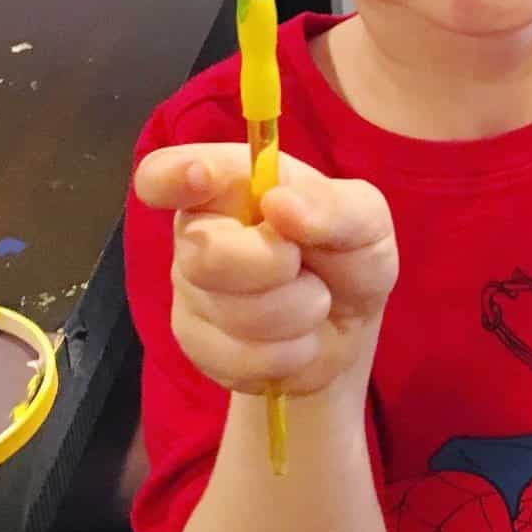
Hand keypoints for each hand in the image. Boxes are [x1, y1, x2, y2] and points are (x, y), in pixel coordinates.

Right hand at [133, 144, 397, 399]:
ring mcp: (191, 290)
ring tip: (311, 300)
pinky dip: (287, 353)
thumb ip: (335, 205)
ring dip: (296, 313)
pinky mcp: (197, 344)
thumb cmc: (347, 256)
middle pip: (205, 253)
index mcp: (230, 184)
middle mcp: (197, 232)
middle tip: (302, 263)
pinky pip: (238, 358)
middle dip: (275, 267)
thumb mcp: (366, 221)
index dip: (171, 175)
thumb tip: (280, 203)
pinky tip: (294, 337)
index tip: (198, 177)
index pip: (165, 174)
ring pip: (232, 313)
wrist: (345, 330)